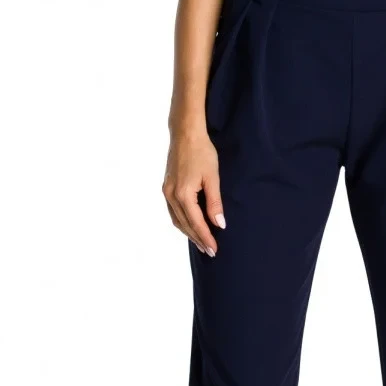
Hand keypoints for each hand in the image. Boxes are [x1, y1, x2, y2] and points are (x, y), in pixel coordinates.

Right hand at [163, 129, 226, 255]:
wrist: (185, 134)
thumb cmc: (202, 152)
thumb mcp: (213, 177)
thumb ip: (215, 202)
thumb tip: (219, 224)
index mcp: (183, 194)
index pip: (196, 223)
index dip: (205, 237)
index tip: (214, 250)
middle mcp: (171, 195)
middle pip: (185, 224)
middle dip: (197, 239)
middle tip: (209, 251)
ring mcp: (166, 191)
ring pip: (177, 219)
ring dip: (188, 232)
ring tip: (201, 242)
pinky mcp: (166, 187)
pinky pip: (173, 211)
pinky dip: (182, 222)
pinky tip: (189, 225)